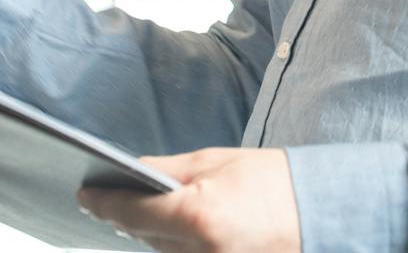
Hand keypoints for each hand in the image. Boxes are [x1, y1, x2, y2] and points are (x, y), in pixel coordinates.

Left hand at [78, 148, 300, 252]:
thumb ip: (168, 170)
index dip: (103, 202)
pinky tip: (172, 228)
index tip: (85, 194)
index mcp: (199, 215)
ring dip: (150, 232)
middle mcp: (200, 252)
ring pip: (160, 252)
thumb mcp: (218, 162)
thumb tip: (130, 172)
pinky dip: (173, 245)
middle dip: (127, 215)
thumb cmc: (275, 181)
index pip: (133, 211)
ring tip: (143, 210)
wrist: (322, 211)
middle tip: (110, 196)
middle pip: (142, 236)